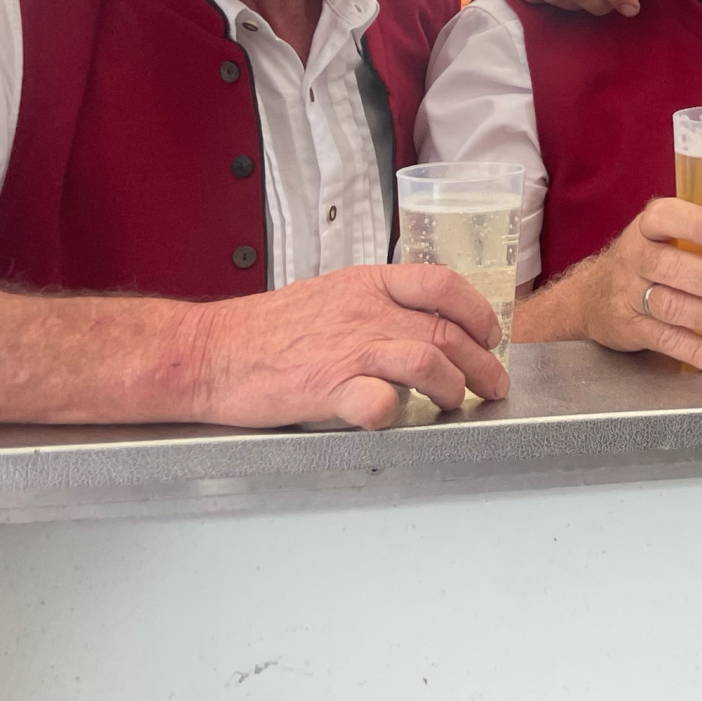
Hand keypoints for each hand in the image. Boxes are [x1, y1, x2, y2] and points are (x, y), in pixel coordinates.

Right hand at [190, 263, 509, 430]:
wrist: (210, 351)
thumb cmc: (267, 329)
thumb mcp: (332, 295)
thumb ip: (378, 305)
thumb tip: (426, 324)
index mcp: (368, 284)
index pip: (443, 284)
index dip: (477, 311)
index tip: (490, 334)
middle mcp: (364, 312)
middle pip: (446, 332)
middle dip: (481, 364)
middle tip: (491, 385)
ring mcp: (347, 349)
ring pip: (427, 362)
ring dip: (451, 388)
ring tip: (452, 403)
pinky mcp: (325, 388)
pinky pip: (377, 400)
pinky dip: (395, 411)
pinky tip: (395, 416)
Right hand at [534, 198, 701, 372]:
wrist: (592, 296)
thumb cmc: (650, 260)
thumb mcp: (673, 240)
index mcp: (650, 227)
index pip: (666, 217)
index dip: (695, 224)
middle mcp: (636, 257)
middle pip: (671, 268)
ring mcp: (630, 295)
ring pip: (672, 306)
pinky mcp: (633, 329)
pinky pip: (667, 340)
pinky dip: (699, 350)